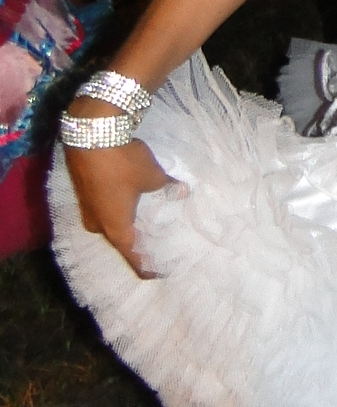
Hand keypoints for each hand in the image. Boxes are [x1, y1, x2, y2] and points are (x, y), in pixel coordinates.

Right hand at [64, 138, 173, 278]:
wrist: (90, 134)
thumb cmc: (123, 163)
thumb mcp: (152, 176)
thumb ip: (168, 188)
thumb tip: (182, 192)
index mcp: (116, 229)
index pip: (134, 259)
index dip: (149, 269)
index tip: (163, 273)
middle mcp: (99, 225)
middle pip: (122, 244)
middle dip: (140, 247)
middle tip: (161, 247)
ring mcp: (88, 210)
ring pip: (112, 227)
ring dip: (129, 228)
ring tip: (149, 227)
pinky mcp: (84, 194)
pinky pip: (105, 212)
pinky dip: (119, 213)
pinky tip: (131, 206)